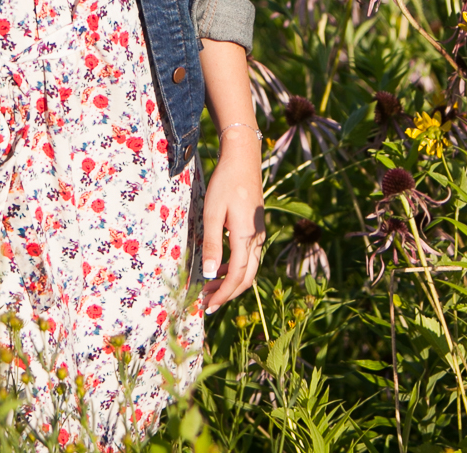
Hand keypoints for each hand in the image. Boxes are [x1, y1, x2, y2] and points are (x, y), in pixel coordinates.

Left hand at [199, 134, 264, 312]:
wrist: (243, 159)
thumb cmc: (225, 183)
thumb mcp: (212, 213)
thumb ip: (212, 244)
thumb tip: (209, 275)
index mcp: (246, 238)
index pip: (237, 277)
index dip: (223, 294)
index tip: (207, 306)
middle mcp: (257, 240)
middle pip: (246, 278)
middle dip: (227, 294)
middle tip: (207, 304)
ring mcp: (259, 235)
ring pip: (249, 269)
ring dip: (231, 282)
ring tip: (209, 289)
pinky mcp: (257, 229)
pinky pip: (249, 258)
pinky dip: (235, 269)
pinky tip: (220, 268)